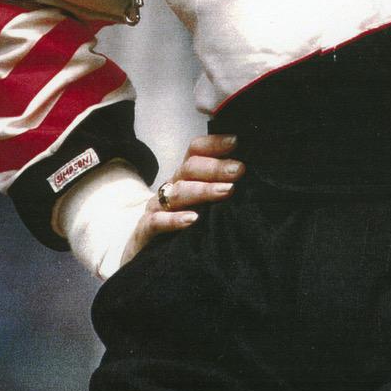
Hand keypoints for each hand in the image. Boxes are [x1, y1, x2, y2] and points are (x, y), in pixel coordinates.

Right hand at [120, 133, 243, 267]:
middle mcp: (171, 186)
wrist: (140, 248)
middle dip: (216, 168)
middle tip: (238, 170)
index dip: (214, 143)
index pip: (195, 150)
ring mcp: (157, 207)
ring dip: (203, 190)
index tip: (236, 142)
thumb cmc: (180, 222)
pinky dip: (174, 220)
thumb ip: (220, 186)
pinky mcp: (145, 230)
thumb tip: (251, 175)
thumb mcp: (199, 201)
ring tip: (226, 191)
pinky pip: (157, 222)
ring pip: (179, 193)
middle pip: (190, 168)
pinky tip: (192, 220)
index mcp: (185, 176)